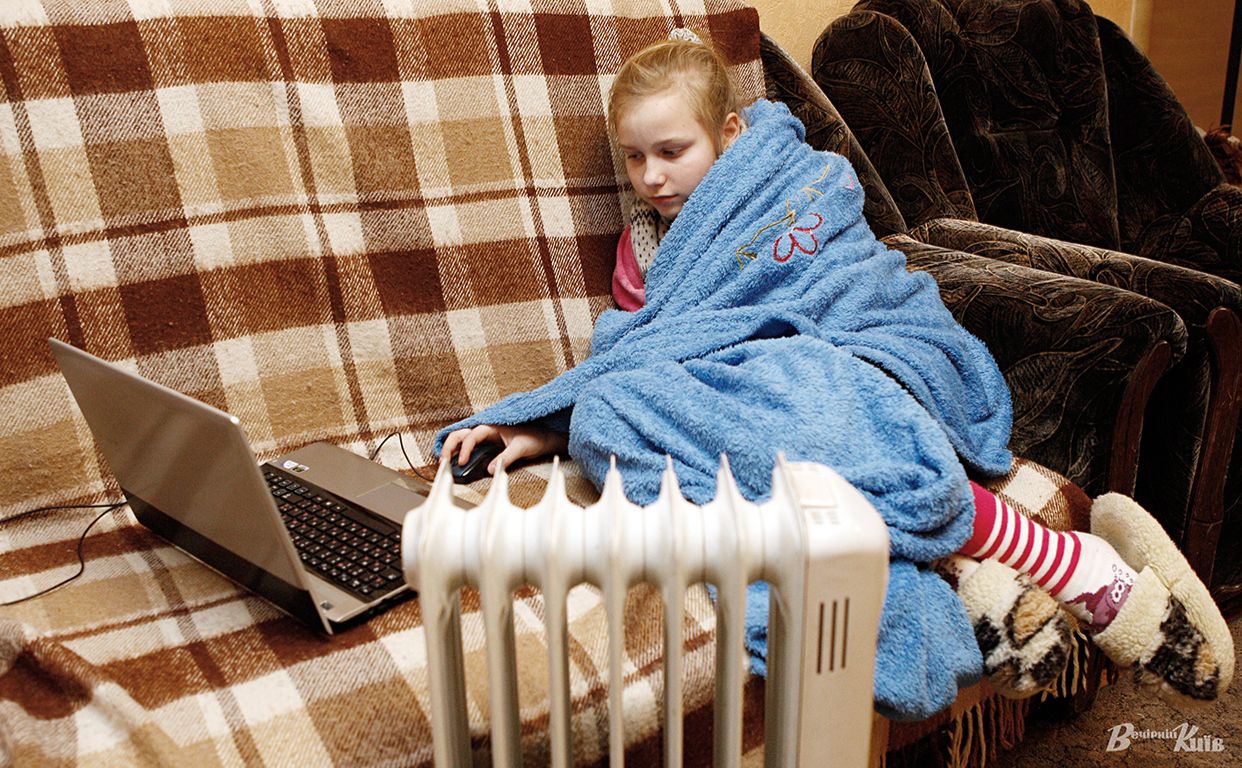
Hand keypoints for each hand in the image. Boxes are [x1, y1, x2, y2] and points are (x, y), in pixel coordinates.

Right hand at [440, 424, 567, 475]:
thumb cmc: (536, 438)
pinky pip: (471, 445)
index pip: (473, 435)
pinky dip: (461, 451)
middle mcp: (488, 428)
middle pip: (462, 433)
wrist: (546, 439)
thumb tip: (489, 469)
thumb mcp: (521, 448)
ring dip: (453, 447)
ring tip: (445, 461)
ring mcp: (488, 436)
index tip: (461, 461)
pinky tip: (456, 461)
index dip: (465, 448)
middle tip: (443, 460)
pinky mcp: (489, 444)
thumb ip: (505, 458)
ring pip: (464, 438)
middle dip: (450, 445)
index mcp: (494, 425)